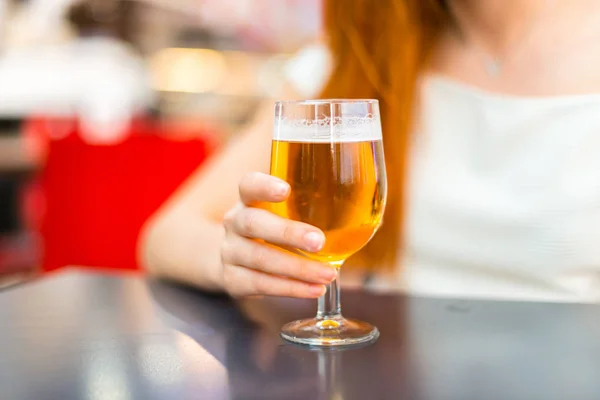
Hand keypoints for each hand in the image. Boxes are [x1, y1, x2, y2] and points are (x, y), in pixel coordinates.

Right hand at [221, 172, 336, 297]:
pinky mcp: (232, 279)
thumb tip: (366, 201)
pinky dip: (290, 289)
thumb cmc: (273, 229)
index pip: (249, 185)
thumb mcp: (283, 211)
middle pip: (254, 223)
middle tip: (319, 241)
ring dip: (297, 268)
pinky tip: (314, 289)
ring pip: (260, 259)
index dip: (264, 186)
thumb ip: (312, 204)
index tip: (285, 189)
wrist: (233, 258)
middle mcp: (235, 222)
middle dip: (288, 233)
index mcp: (248, 199)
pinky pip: (260, 284)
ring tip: (328, 273)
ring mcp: (230, 252)